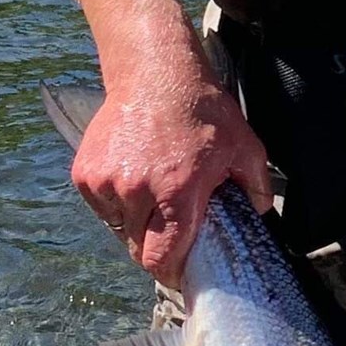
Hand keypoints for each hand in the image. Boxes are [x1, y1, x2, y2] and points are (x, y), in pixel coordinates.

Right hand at [71, 73, 273, 283]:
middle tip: (170, 229)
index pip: (162, 259)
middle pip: (138, 249)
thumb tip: (260, 214)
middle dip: (154, 247)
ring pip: (118, 228)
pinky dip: (115, 203)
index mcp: (176, 193)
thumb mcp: (244, 146)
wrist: (155, 73)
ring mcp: (106, 182)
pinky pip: (101, 207)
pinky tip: (134, 179)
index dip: (172, 272)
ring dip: (134, 223)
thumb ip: (256, 186)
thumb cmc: (202, 110)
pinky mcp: (85, 173)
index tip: (180, 272)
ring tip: (152, 194)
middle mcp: (136, 191)